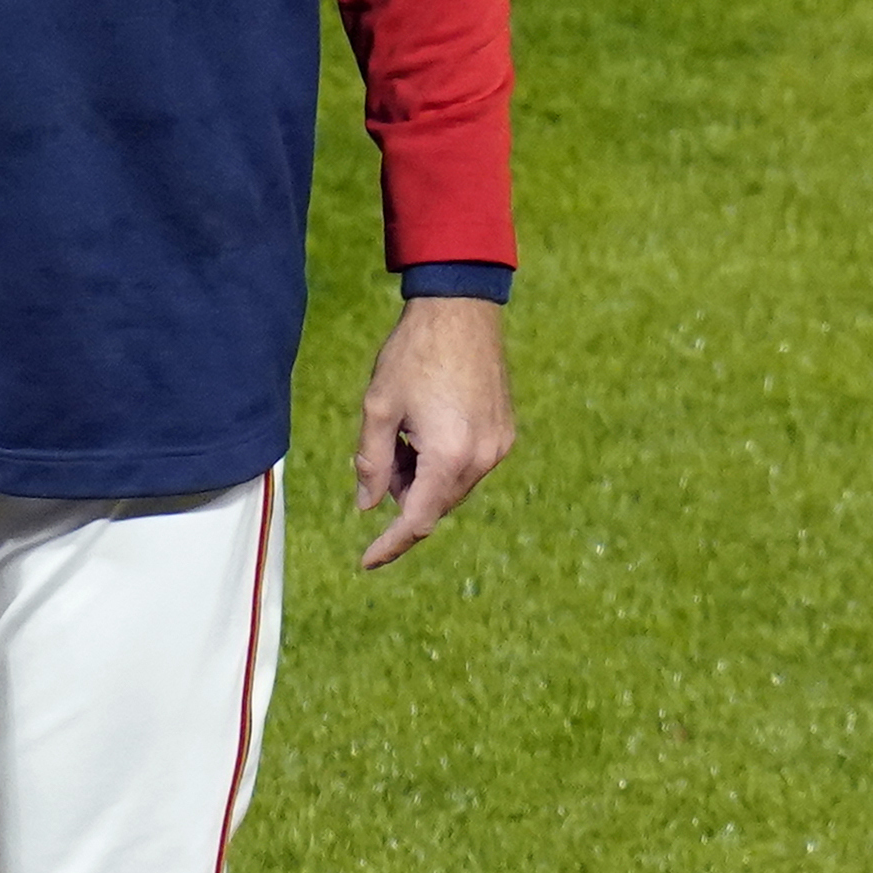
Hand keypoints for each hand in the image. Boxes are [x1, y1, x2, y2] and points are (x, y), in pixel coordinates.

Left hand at [351, 295, 515, 570]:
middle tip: (381, 456)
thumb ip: (370, 464)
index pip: (417, 520)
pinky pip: (470, 467)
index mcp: (448, 456)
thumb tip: (368, 505)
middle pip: (435, 504)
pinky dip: (443, 463)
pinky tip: (426, 428)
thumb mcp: (377, 408)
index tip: (366, 562)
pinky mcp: (505, 433)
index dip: (390, 545)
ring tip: (403, 434)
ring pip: (452, 487)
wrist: (460, 310)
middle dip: (403, 495)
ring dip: (422, 478)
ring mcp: (499, 446)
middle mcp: (482, 458)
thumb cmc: (414, 354)